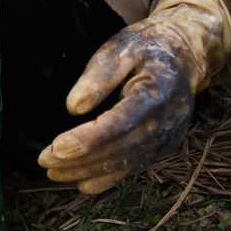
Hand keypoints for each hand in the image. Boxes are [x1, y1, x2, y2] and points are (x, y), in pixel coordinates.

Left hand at [37, 0, 230, 194]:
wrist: (186, 55)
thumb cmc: (148, 47)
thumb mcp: (121, 48)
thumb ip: (99, 77)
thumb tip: (73, 108)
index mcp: (156, 93)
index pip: (118, 123)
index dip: (87, 139)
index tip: (56, 147)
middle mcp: (166, 121)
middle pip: (118, 148)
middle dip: (80, 159)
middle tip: (44, 161)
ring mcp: (168, 137)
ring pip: (124, 162)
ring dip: (88, 171)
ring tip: (54, 172)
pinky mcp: (165, 146)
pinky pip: (134, 166)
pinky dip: (108, 178)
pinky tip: (82, 183)